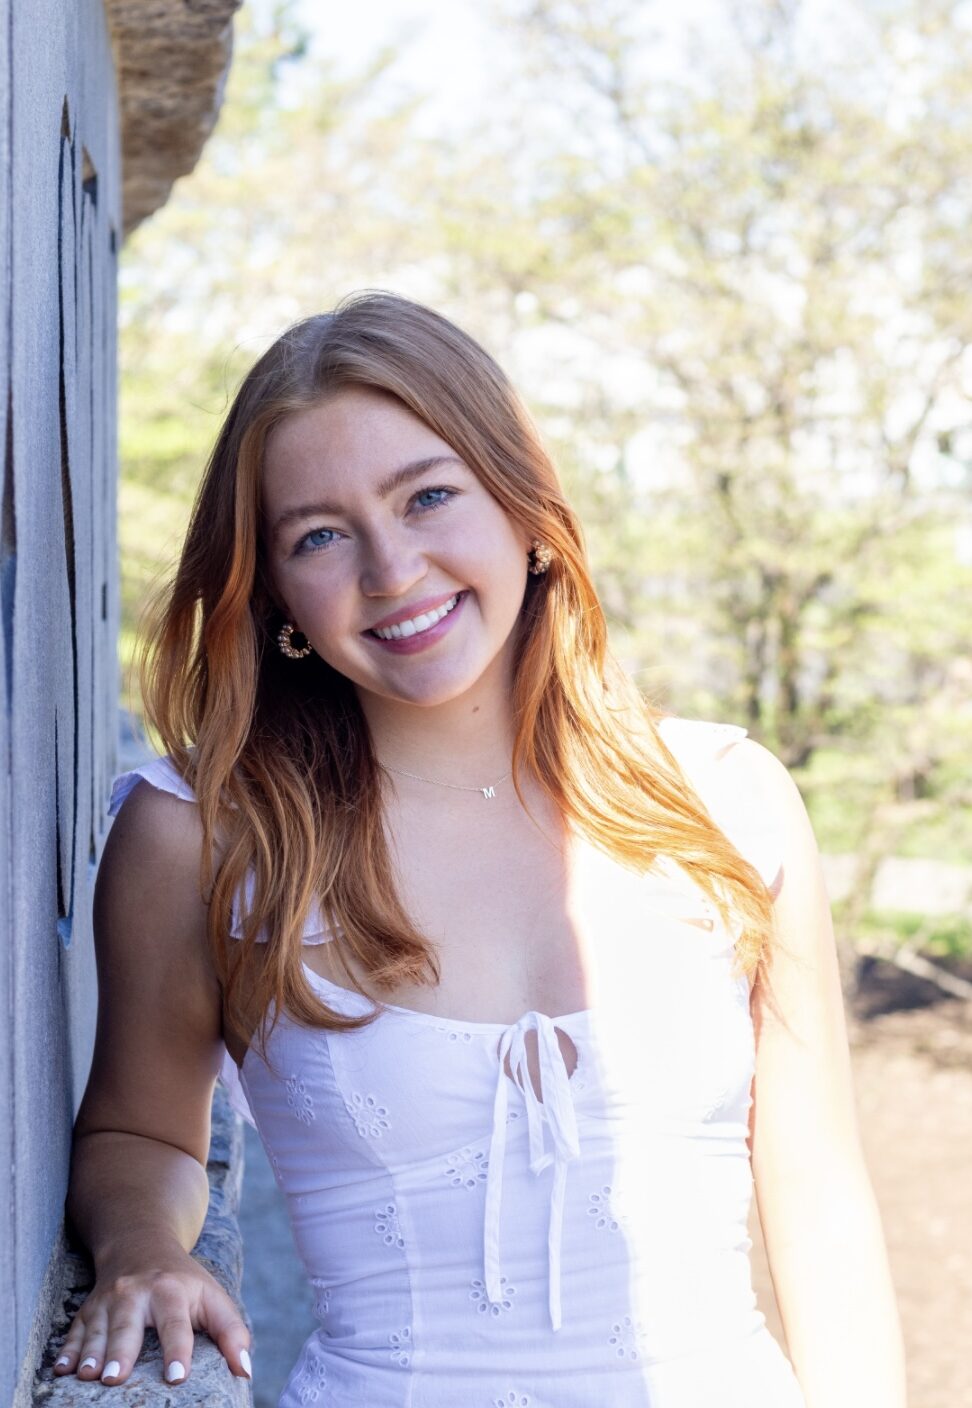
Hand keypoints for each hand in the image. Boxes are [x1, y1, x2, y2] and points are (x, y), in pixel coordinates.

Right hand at [51, 1245, 251, 1387]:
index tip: (177, 1377)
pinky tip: (61, 1369)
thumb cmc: (183, 1282)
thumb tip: (245, 1371)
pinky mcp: (88, 1308)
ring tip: (88, 1376)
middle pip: (128, 1325)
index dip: (177, 1350)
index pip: (176, 1324)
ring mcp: (108, 1300)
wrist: (141, 1243)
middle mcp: (137, 1293)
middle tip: (114, 1378)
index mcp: (172, 1291)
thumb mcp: (213, 1298)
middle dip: (121, 1351)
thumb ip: (232, 1332)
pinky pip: (75, 1329)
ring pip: (98, 1328)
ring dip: (91, 1353)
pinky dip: (68, 1349)